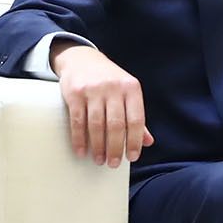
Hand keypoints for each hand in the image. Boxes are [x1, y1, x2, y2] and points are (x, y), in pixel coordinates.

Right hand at [52, 42, 153, 167]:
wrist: (82, 59)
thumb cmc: (110, 80)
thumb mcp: (127, 93)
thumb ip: (136, 116)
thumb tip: (148, 142)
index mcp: (131, 88)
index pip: (136, 119)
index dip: (135, 141)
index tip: (132, 158)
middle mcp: (114, 88)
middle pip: (116, 125)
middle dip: (116, 148)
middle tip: (113, 164)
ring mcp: (93, 90)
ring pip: (97, 125)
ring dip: (98, 146)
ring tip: (99, 160)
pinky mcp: (75, 94)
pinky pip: (77, 121)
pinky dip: (79, 139)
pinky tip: (82, 151)